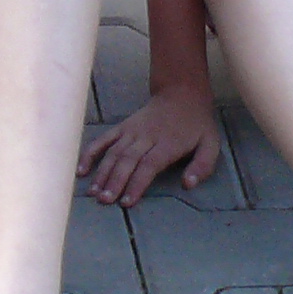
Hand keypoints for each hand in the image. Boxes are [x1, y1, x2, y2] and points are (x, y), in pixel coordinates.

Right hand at [80, 84, 223, 204]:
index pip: (148, 165)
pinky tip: (81, 169)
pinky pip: (104, 139)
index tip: (127, 201)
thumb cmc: (196, 123)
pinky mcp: (123, 127)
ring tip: (93, 192)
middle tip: (104, 201)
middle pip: (127, 160)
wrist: (181, 92)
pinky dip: (91, 153)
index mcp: (167, 143)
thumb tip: (188, 185)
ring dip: (102, 172)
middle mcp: (146, 136)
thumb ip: (202, 166)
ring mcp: (131, 130)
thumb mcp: (210, 144)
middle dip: (114, 181)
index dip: (136, 184)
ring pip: (113, 152)